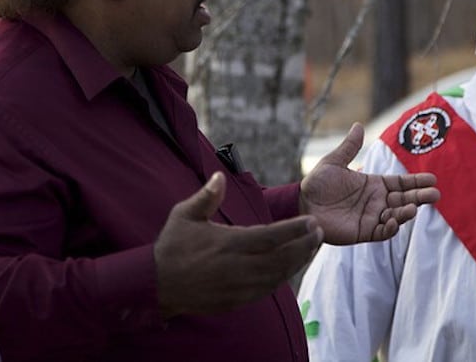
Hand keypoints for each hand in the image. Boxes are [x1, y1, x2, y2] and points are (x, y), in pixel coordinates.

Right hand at [154, 172, 323, 318]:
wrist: (156, 285)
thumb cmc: (171, 247)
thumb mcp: (184, 215)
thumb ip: (206, 196)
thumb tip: (219, 176)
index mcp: (228, 244)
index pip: (270, 237)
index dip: (294, 230)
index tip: (312, 221)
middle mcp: (237, 268)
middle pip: (281, 259)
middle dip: (304, 246)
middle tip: (319, 233)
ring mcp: (238, 287)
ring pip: (278, 276)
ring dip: (297, 262)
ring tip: (311, 248)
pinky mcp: (236, 300)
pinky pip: (267, 290)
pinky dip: (282, 278)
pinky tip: (290, 267)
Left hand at [300, 123, 439, 244]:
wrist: (302, 204)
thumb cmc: (317, 183)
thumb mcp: (334, 162)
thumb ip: (349, 147)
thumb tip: (358, 125)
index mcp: (373, 184)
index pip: (400, 183)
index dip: (416, 181)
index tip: (432, 179)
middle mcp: (376, 201)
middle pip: (404, 199)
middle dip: (420, 197)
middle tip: (435, 195)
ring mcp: (371, 217)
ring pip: (396, 216)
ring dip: (406, 213)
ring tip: (413, 208)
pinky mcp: (363, 232)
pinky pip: (381, 232)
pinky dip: (389, 228)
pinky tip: (393, 221)